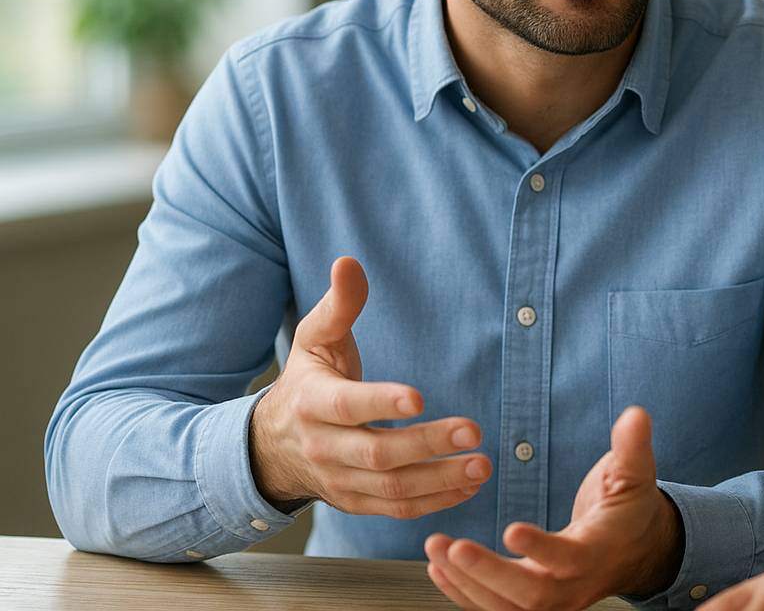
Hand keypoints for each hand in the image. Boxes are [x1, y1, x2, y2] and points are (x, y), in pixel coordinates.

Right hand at [248, 256, 488, 516]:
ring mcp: (340, 481)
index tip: (418, 397)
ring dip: (440, 480)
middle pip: (377, 454)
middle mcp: (324, 447)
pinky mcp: (355, 503)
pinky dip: (435, 502)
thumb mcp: (314, 339)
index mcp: (312, 403)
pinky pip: (396, 510)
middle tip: (474, 429)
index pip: (347, 406)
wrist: (271, 446)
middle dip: (427, 444)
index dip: (381, 403)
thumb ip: (338, 305)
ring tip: (482, 465)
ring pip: (391, 489)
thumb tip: (348, 262)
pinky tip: (469, 486)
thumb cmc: (307, 381)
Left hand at [424, 406, 682, 610]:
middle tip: (454, 548)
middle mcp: (574, 585)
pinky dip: (465, 594)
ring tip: (436, 549)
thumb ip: (632, 446)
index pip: (568, 557)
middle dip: (488, 574)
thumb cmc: (630, 508)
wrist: (636, 550)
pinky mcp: (534, 603)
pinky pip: (496, 609)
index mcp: (597, 551)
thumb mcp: (635, 474)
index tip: (510, 529)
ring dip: (467, 583)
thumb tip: (635, 414)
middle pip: (531, 595)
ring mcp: (553, 601)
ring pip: (507, 608)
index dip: (540, 547)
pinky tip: (439, 570)